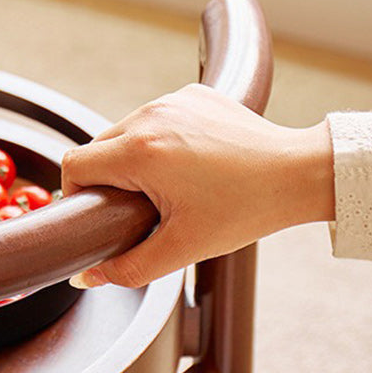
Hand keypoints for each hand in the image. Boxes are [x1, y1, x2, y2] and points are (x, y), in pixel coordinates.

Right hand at [61, 84, 334, 286]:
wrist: (298, 173)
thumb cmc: (245, 209)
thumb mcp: (182, 248)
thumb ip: (127, 268)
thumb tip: (86, 278)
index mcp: (141, 151)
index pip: (73, 165)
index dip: (76, 194)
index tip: (99, 213)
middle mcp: (150, 116)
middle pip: (97, 148)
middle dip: (107, 180)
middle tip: (138, 207)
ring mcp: (171, 101)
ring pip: (124, 132)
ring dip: (132, 158)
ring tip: (167, 186)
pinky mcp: (191, 94)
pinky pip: (153, 119)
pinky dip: (159, 140)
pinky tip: (187, 162)